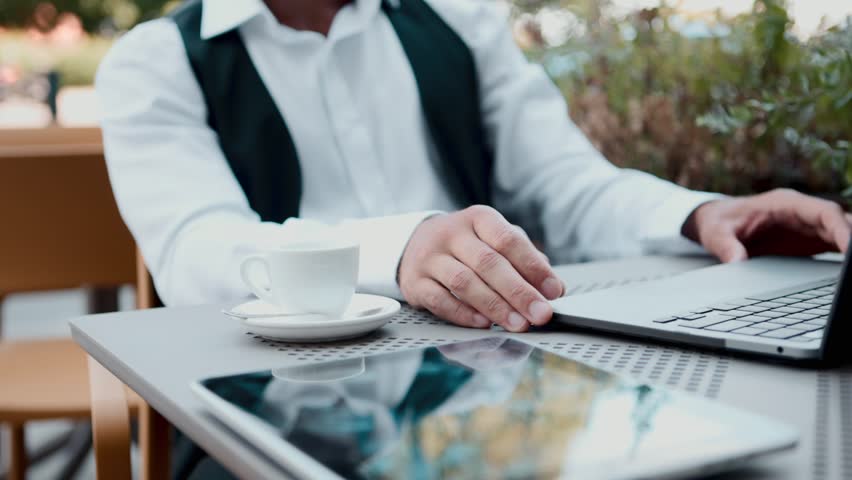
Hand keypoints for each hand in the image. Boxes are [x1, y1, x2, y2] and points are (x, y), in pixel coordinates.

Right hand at [398, 206, 563, 331]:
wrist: (415, 245)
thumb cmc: (465, 246)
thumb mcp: (493, 240)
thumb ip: (523, 259)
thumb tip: (552, 287)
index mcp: (478, 219)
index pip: (509, 240)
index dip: (534, 267)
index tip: (554, 290)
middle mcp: (452, 234)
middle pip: (488, 263)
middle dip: (518, 292)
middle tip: (540, 314)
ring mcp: (430, 258)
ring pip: (464, 282)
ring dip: (494, 306)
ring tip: (517, 323)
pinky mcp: (415, 282)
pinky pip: (440, 300)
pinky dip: (464, 314)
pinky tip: (483, 323)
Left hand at [683, 189, 851, 261]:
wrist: (716, 220)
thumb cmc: (718, 221)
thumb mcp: (716, 233)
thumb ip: (726, 246)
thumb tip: (737, 263)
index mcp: (786, 203)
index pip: (824, 212)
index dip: (842, 229)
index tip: (850, 249)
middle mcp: (802, 213)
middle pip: (839, 223)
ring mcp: (808, 226)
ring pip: (841, 234)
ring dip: (850, 250)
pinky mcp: (808, 240)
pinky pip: (835, 245)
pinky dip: (845, 257)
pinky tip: (846, 275)